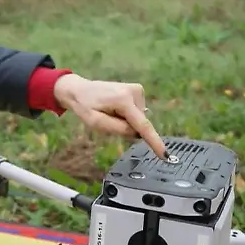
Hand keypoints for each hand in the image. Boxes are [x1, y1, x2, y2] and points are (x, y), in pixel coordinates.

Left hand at [53, 74, 167, 158]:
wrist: (79, 89)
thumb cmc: (85, 106)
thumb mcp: (96, 123)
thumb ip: (119, 130)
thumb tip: (138, 134)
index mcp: (123, 100)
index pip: (143, 126)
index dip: (154, 142)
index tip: (165, 155)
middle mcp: (134, 91)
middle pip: (138, 123)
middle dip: (126, 127)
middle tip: (107, 118)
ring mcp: (137, 89)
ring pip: (137, 118)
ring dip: (125, 120)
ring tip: (109, 111)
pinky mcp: (137, 90)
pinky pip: (136, 112)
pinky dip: (126, 115)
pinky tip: (114, 108)